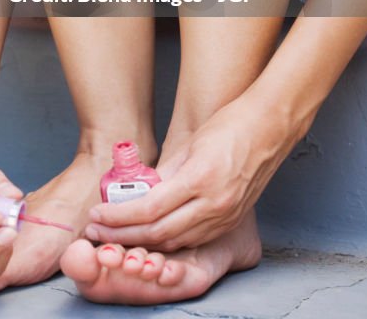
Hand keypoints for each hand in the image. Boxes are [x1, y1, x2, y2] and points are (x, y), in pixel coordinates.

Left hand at [85, 93, 298, 250]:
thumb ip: (167, 171)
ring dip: (144, 242)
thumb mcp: (192, 143)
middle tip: (97, 232)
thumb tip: (141, 192)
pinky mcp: (232, 220)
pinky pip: (194, 238)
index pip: (150, 208)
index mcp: (200, 179)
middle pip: (159, 232)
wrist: (269, 127)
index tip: (97, 216)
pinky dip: (169, 240)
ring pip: (176, 240)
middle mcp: (213, 204)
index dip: (119, 216)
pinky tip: (152, 235)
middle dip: (123, 234)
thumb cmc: (230, 125)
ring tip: (118, 236)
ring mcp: (225, 215)